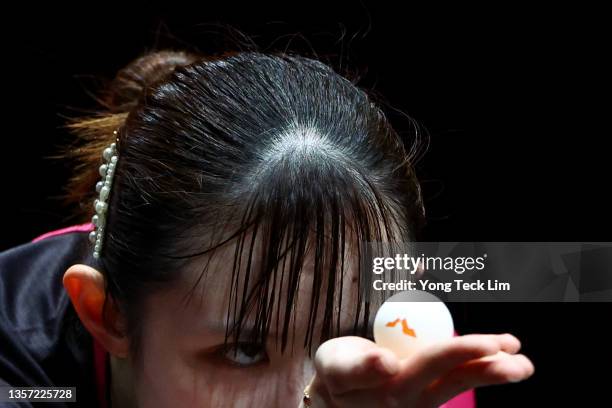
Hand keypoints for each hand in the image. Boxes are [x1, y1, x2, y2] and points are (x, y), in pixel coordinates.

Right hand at [303, 333, 533, 406]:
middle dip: (482, 361)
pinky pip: (457, 382)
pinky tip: (504, 361)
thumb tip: (389, 364)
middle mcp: (410, 398)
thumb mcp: (335, 368)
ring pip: (459, 382)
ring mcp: (421, 401)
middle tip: (509, 347)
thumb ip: (358, 367)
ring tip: (521, 363)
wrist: (334, 399)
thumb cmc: (335, 376)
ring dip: (491, 371)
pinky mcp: (427, 398)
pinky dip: (482, 370)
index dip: (457, 353)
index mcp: (389, 387)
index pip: (427, 364)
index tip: (487, 348)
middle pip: (451, 375)